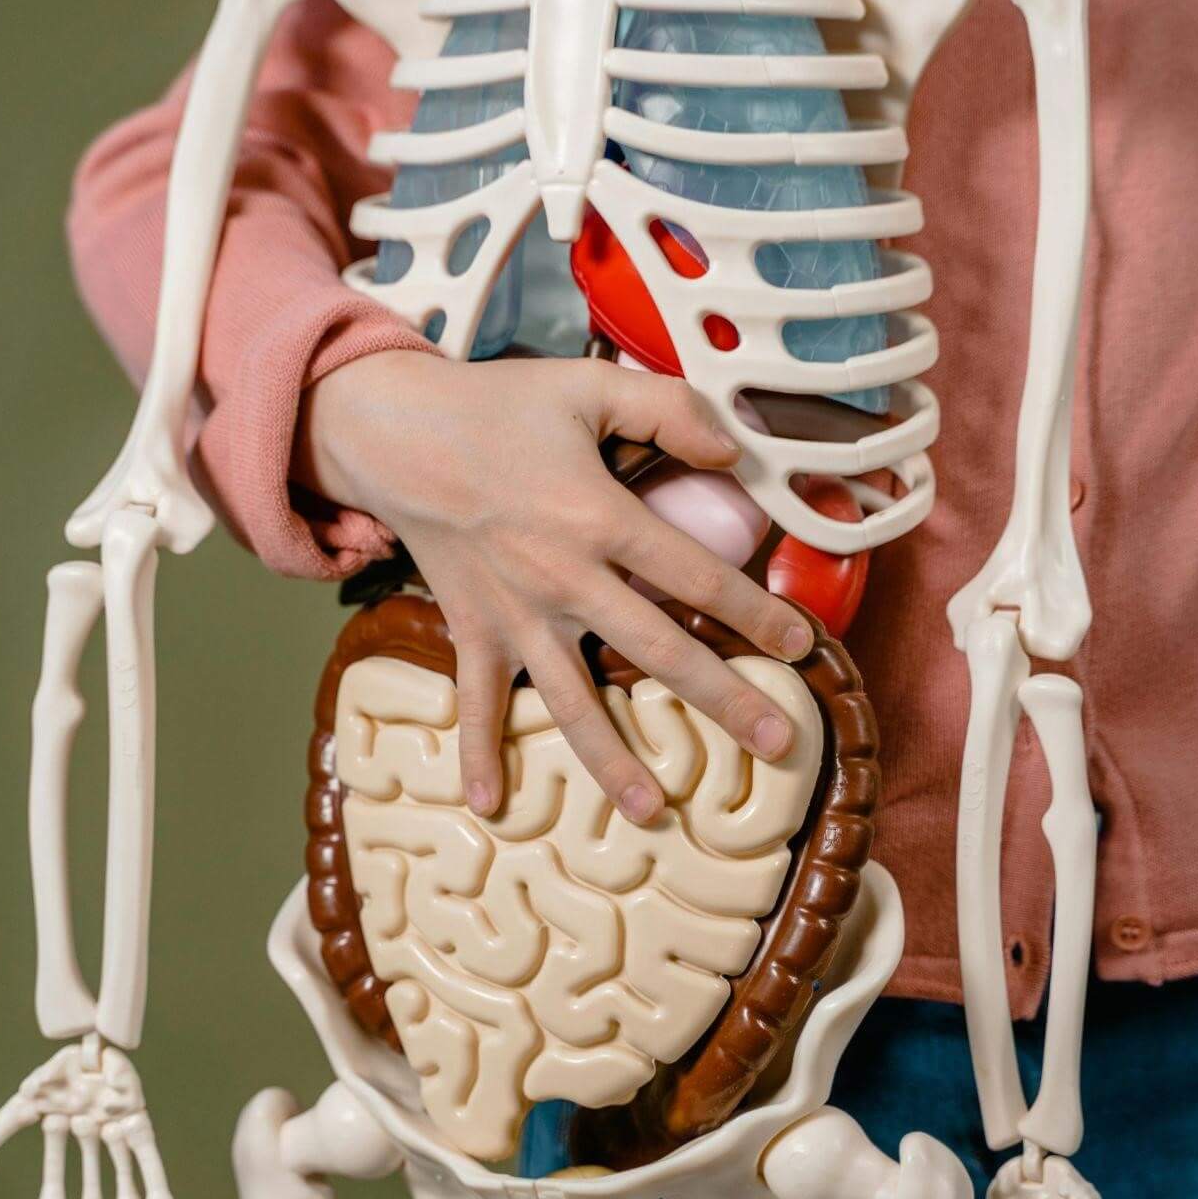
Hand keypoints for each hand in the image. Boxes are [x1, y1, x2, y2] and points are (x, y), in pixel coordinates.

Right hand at [299, 351, 813, 823]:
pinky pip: (475, 701)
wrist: (396, 433)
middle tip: (778, 744)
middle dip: (722, 701)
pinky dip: (477, 753)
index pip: (697, 575)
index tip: (801, 647)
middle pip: (658, 651)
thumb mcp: (589, 386)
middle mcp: (561, 580)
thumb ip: (669, 409)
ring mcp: (514, 616)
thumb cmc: (498, 406)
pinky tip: (491, 805)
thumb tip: (734, 454)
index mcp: (597, 518)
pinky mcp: (470, 630)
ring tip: (656, 812)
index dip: (756, 611)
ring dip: (613, 761)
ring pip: (572, 700)